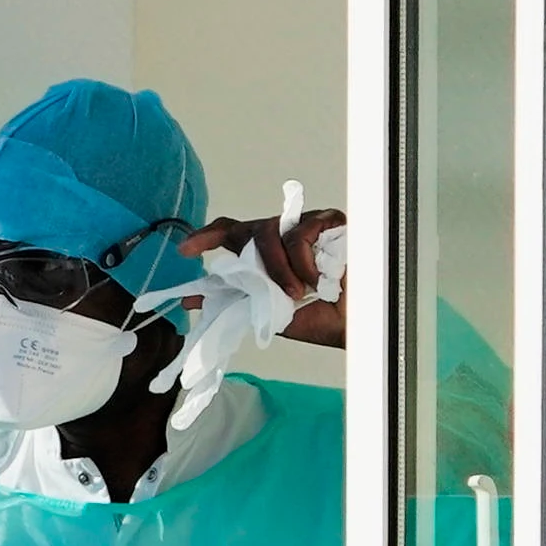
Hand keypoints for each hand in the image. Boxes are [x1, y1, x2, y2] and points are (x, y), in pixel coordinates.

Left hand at [185, 207, 348, 349]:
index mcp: (269, 255)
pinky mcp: (330, 220)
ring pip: (271, 231)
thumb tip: (193, 298)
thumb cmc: (324, 317)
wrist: (359, 325)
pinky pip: (299, 232)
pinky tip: (315, 279)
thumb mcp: (270, 313)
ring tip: (298, 292)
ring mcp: (307, 225)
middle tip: (260, 283)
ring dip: (278, 268)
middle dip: (246, 256)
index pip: (233, 234)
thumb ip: (236, 301)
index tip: (186, 250)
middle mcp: (285, 236)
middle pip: (249, 228)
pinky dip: (300, 260)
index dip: (208, 236)